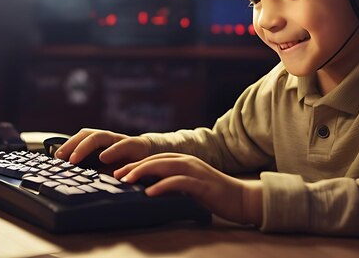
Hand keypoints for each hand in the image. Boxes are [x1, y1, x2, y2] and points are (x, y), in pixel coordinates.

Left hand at [55, 128, 150, 165]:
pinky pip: (123, 144)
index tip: (55, 159)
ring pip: (100, 136)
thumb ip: (94, 172)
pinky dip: (112, 150)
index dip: (67, 146)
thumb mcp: (108, 170)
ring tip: (74, 158)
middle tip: (60, 157)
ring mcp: (121, 140)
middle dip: (72, 144)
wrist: (155, 157)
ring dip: (85, 146)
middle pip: (87, 134)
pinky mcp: (135, 144)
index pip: (80, 140)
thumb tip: (75, 179)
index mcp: (101, 144)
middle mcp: (109, 139)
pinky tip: (103, 157)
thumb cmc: (129, 163)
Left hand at [114, 153, 262, 226]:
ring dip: (143, 172)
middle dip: (133, 166)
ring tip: (127, 181)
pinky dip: (163, 186)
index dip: (135, 164)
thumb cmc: (214, 195)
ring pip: (164, 167)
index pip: (154, 159)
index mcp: (183, 161)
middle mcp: (188, 162)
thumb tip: (148, 190)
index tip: (117, 173)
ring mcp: (195, 171)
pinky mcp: (202, 184)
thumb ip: (173, 184)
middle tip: (116, 175)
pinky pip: (179, 182)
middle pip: (155, 160)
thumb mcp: (190, 187)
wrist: (242, 198)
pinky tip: (150, 192)